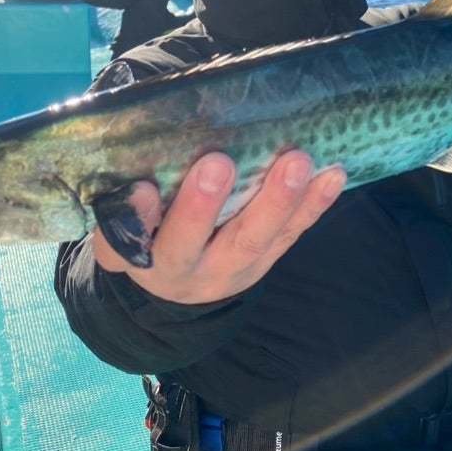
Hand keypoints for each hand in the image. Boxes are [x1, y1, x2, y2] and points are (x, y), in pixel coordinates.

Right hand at [92, 150, 346, 303]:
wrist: (180, 287)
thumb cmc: (146, 235)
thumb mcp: (119, 231)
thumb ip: (120, 210)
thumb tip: (136, 178)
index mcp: (140, 257)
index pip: (127, 242)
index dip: (135, 217)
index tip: (140, 188)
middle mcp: (184, 268)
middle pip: (189, 244)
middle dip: (204, 205)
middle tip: (217, 163)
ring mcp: (231, 266)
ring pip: (253, 239)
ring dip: (276, 200)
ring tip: (295, 163)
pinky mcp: (266, 257)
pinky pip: (291, 234)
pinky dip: (314, 204)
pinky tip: (332, 175)